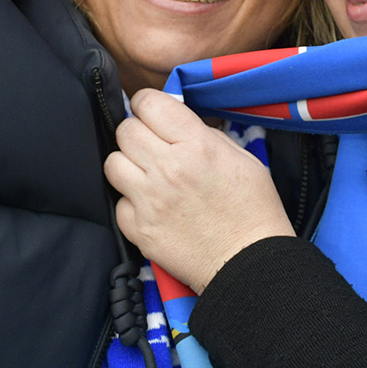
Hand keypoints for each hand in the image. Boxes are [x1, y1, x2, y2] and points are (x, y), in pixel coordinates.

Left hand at [105, 90, 294, 291]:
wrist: (250, 263)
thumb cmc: (254, 211)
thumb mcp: (242, 158)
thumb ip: (205, 135)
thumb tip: (176, 123)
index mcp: (196, 146)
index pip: (149, 103)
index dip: (146, 103)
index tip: (150, 111)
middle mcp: (168, 169)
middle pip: (125, 130)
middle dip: (137, 132)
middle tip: (151, 144)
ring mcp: (150, 200)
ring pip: (112, 163)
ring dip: (127, 164)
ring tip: (145, 173)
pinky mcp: (139, 229)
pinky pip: (118, 202)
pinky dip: (131, 202)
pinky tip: (151, 205)